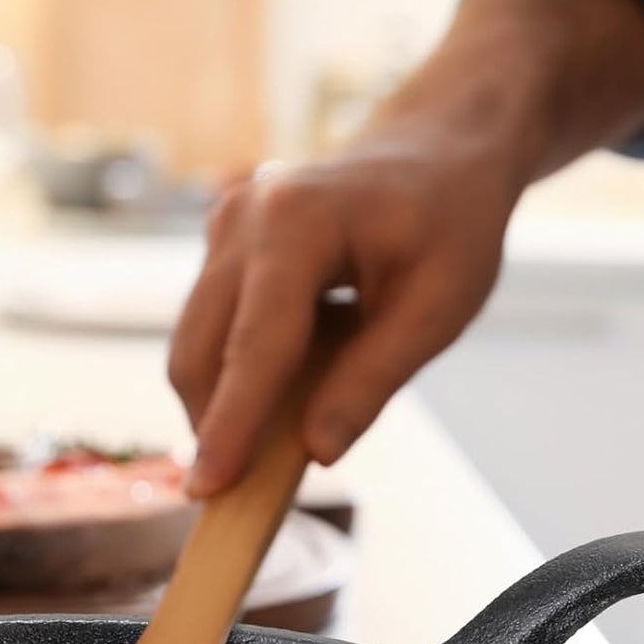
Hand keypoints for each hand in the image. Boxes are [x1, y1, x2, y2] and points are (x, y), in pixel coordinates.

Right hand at [167, 0, 643, 495]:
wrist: (440, 149)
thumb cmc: (451, 223)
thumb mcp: (437, 309)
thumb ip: (373, 380)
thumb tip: (315, 451)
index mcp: (297, 222)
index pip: (255, 346)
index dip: (232, 425)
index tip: (208, 490)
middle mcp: (242, 217)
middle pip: (198, 351)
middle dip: (213, 427)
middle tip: (240, 495)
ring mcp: (222, 228)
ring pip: (192, 346)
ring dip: (220, 406)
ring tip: (271, 444)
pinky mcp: (220, 248)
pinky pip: (207, 331)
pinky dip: (231, 377)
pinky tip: (281, 394)